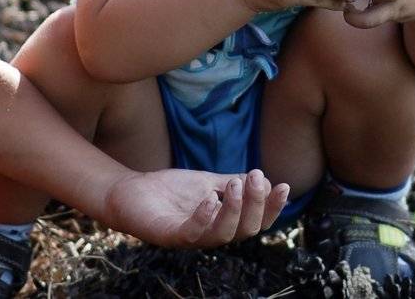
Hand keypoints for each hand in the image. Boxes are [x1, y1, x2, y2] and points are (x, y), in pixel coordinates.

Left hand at [103, 168, 290, 246]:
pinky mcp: (169, 235)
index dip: (272, 208)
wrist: (131, 191)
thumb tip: (267, 180)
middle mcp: (211, 235)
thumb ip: (234, 184)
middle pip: (246, 230)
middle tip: (255, 176)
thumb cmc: (171, 191)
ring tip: (234, 183)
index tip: (283, 185)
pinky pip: (192, 233)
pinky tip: (210, 198)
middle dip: (256, 203)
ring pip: (223, 235)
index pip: (257, 222)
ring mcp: (191, 238)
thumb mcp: (208, 182)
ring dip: (234, 209)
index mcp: (224, 224)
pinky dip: (204, 217)